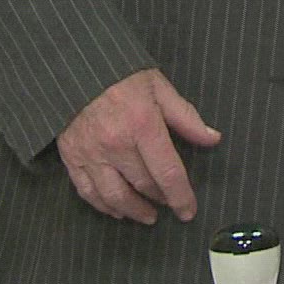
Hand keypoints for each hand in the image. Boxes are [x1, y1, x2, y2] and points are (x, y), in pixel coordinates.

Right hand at [57, 68, 221, 224]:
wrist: (76, 67)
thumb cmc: (122, 76)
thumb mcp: (159, 87)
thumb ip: (186, 117)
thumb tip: (213, 139)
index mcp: (143, 125)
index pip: (167, 172)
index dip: (181, 196)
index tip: (188, 212)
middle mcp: (116, 144)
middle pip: (143, 185)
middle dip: (160, 199)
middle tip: (169, 204)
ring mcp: (91, 153)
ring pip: (114, 196)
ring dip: (134, 211)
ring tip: (147, 216)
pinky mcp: (71, 157)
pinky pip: (87, 192)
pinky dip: (103, 206)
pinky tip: (116, 210)